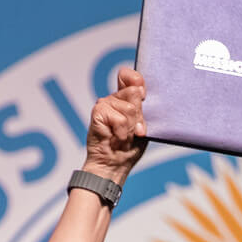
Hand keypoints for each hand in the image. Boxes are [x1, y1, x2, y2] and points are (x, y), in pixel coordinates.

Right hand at [84, 66, 148, 182]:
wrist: (114, 165)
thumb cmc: (129, 147)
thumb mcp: (141, 126)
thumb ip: (141, 108)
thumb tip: (138, 90)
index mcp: (127, 98)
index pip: (131, 76)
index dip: (137, 81)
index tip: (144, 96)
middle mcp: (115, 98)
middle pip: (133, 92)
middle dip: (138, 116)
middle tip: (134, 130)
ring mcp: (105, 104)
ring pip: (128, 108)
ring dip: (130, 127)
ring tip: (124, 136)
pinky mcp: (98, 112)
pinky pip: (118, 118)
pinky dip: (121, 131)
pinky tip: (117, 137)